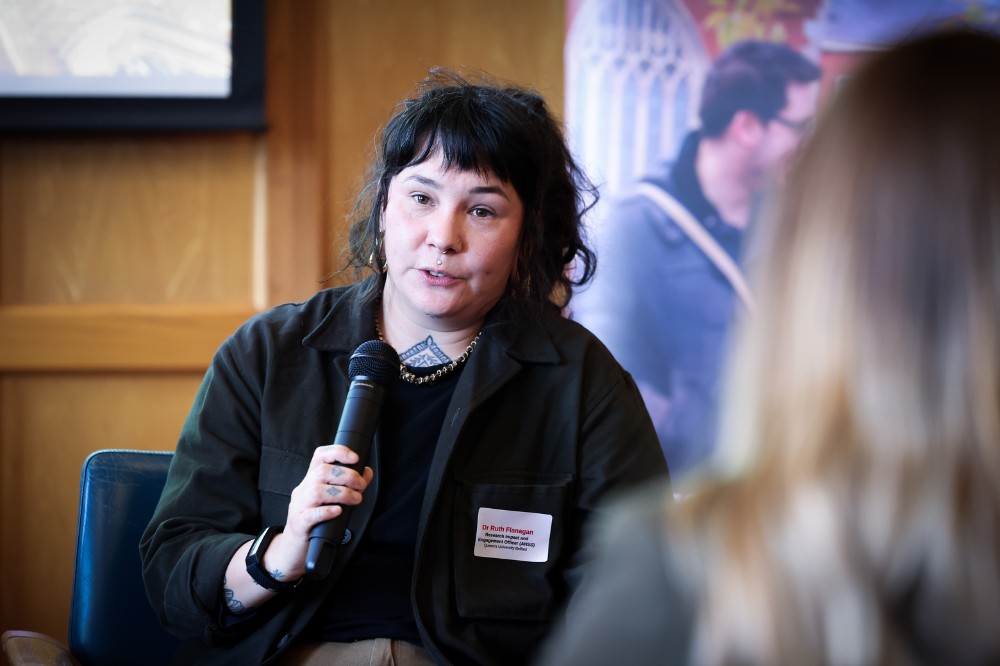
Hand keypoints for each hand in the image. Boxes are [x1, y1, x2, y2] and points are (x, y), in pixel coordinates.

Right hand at [264, 445, 373, 580]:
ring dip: (342, 493)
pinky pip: (311, 515)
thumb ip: (348, 485)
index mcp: (311, 480)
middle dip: (347, 476)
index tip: (355, 458)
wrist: (293, 548)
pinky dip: (326, 511)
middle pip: (321, 472)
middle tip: (361, 486)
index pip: (320, 456)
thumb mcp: (330, 500)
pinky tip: (338, 511)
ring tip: (356, 499)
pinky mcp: (299, 524)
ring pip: (317, 491)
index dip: (337, 452)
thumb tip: (367, 472)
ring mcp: (299, 506)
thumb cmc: (316, 521)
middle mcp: (303, 489)